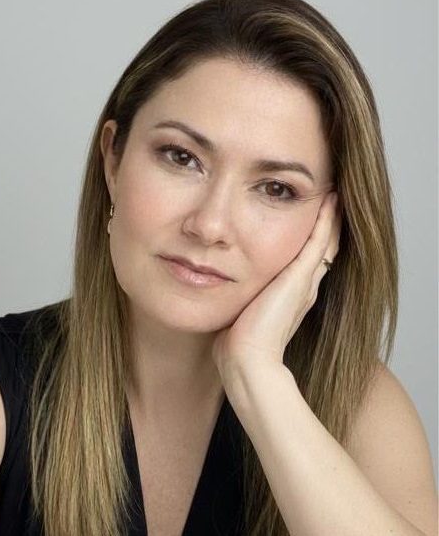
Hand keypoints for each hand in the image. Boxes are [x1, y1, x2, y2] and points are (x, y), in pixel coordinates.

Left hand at [211, 191, 341, 379]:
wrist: (247, 360)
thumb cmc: (238, 343)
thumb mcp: (241, 313)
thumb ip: (241, 301)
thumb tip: (221, 293)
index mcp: (292, 296)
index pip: (308, 261)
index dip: (313, 239)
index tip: (313, 219)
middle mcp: (305, 287)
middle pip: (323, 249)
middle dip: (327, 225)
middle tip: (332, 200)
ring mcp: (305, 282)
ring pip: (326, 241)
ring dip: (330, 217)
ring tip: (334, 194)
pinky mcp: (301, 277)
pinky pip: (320, 240)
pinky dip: (326, 219)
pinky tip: (329, 200)